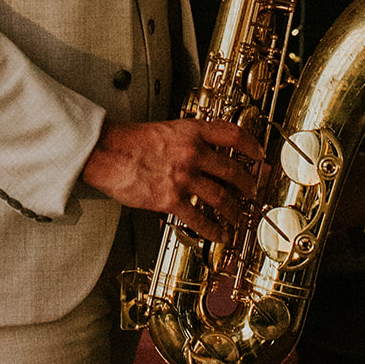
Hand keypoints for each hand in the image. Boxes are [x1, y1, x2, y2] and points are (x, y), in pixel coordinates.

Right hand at [82, 117, 262, 242]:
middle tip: (254, 191)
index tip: (259, 153)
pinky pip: (198, 218)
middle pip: (232, 170)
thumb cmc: (128, 141)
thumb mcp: (164, 130)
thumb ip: (185, 139)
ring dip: (234, 210)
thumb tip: (200, 150)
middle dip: (248, 184)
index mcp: (191, 132)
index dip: (251, 145)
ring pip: (221, 197)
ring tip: (240, 217)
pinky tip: (218, 234)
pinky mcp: (170, 199)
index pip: (232, 134)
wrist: (106, 151)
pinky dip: (212, 229)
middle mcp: (192, 153)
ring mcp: (183, 177)